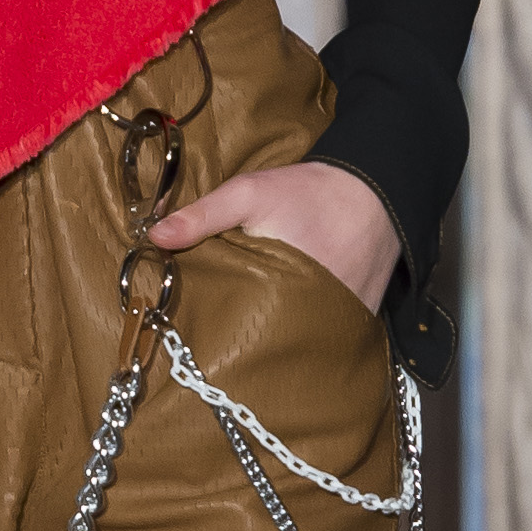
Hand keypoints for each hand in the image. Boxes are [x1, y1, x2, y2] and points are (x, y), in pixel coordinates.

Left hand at [148, 158, 402, 313]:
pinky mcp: (359, 319)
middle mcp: (311, 311)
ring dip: (278, 336)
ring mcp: (339, 319)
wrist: (376, 189)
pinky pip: (325, 337)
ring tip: (256, 333)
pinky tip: (291, 327)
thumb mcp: (250, 193)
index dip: (215, 323)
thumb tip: (155, 237)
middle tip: (221, 335)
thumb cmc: (308, 192)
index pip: (237, 319)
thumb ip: (204, 215)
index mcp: (279, 284)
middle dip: (246, 335)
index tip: (195, 324)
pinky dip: (309, 334)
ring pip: (297, 341)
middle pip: (268, 337)